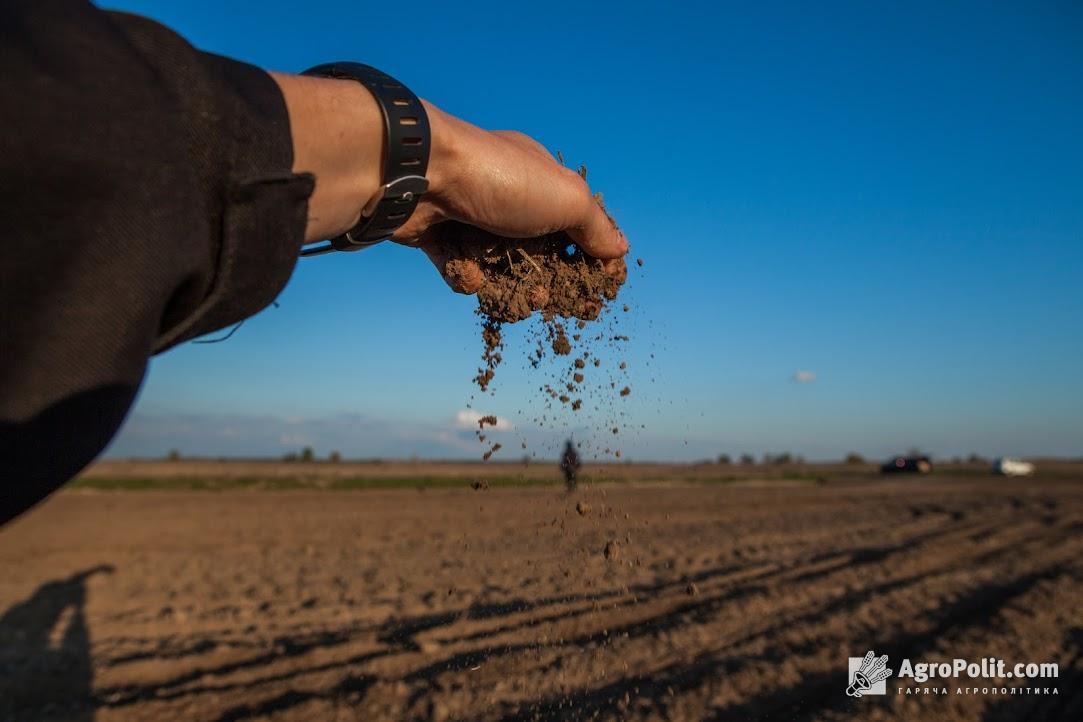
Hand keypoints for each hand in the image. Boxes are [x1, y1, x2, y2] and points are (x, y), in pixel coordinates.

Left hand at [273, 73, 626, 292]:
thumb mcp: (566, 198)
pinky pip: (461, 271)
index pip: (575, 225)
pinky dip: (466, 275)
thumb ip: (595, 226)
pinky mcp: (437, 238)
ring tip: (521, 298)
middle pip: (539, 253)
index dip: (589, 261)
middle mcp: (506, 197)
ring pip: (500, 269)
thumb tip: (621, 249)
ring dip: (512, 287)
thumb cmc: (500, 179)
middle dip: (551, 283)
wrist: (419, 174)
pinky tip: (466, 268)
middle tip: (558, 304)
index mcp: (541, 180)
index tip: (599, 293)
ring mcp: (470, 218)